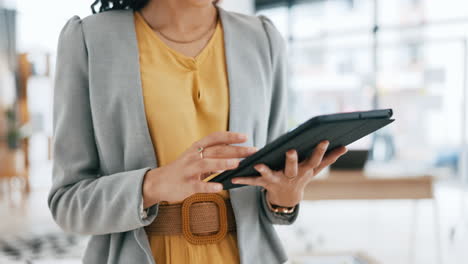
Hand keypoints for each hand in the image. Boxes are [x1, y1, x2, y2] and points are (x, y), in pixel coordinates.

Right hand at [142, 131, 256, 206]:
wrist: (158, 182)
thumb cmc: (181, 170)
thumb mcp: (195, 158)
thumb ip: (212, 155)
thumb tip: (235, 153)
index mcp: (197, 148)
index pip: (215, 138)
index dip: (230, 136)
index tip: (245, 137)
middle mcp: (193, 156)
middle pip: (216, 150)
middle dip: (236, 150)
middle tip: (252, 151)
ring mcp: (189, 170)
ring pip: (206, 164)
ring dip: (222, 163)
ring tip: (236, 164)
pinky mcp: (186, 185)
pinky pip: (198, 185)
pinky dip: (209, 186)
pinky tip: (220, 187)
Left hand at [231, 140, 347, 206]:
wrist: (286, 199)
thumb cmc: (300, 177)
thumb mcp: (314, 170)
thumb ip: (328, 159)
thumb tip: (345, 146)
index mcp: (304, 171)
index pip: (314, 161)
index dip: (319, 151)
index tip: (324, 140)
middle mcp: (291, 176)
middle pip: (293, 168)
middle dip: (292, 160)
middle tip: (291, 150)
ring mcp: (277, 181)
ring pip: (271, 175)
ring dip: (264, 170)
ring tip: (259, 165)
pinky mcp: (264, 184)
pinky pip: (252, 182)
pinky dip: (243, 180)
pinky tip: (232, 179)